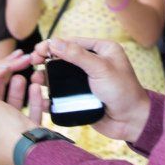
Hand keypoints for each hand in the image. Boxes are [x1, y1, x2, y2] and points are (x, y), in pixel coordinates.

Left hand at [0, 73, 43, 164]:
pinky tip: (35, 88)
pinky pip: (24, 123)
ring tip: (21, 77)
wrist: (34, 151)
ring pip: (10, 116)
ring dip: (16, 95)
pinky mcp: (24, 146)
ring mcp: (7, 149)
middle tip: (5, 75)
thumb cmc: (5, 132)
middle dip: (1, 91)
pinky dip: (29, 105)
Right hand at [36, 37, 151, 143]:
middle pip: (64, 58)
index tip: (38, 49)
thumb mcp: (101, 69)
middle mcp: (94, 63)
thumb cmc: (123, 92)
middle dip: (47, 59)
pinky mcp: (82, 97)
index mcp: (103, 50)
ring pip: (61, 75)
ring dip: (46, 76)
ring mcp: (87, 81)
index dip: (54, 44)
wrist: (131, 122)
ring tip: (35, 79)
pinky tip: (41, 96)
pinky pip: (63, 93)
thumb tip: (55, 42)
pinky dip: (51, 94)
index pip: (73, 42)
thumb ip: (77, 55)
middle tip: (33, 62)